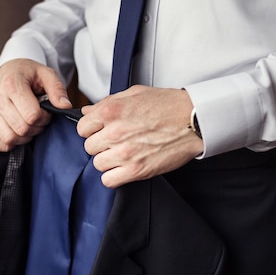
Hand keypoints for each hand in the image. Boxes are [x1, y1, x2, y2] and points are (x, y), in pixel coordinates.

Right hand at [0, 59, 71, 150]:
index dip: (44, 118)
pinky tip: (17, 133)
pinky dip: (7, 143)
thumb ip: (57, 90)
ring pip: (9, 138)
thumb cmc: (29, 74)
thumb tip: (65, 106)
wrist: (9, 70)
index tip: (46, 112)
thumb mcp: (47, 74)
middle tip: (40, 119)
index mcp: (12, 85)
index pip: (32, 116)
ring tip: (29, 125)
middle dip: (36, 128)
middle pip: (22, 129)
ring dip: (24, 137)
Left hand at [77, 85, 202, 187]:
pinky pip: (109, 180)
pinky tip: (124, 168)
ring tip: (122, 155)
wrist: (194, 121)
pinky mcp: (136, 170)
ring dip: (108, 161)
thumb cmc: (168, 105)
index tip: (101, 131)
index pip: (82, 128)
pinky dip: (114, 177)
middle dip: (100, 145)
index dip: (91, 130)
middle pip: (89, 147)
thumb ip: (108, 102)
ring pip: (98, 164)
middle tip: (115, 142)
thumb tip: (88, 112)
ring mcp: (124, 153)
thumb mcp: (135, 94)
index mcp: (111, 111)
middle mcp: (114, 132)